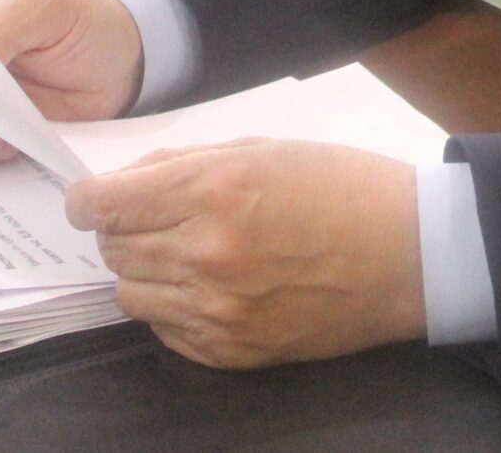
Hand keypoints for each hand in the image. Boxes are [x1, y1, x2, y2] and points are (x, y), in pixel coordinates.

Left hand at [63, 139, 424, 366]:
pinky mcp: (232, 351)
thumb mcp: (266, 148)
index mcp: (214, 188)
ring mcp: (217, 309)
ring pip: (130, 294)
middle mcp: (206, 251)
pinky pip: (165, 331)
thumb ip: (188, 161)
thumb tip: (127, 182)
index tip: (97, 201)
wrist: (412, 255)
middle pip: (112, 249)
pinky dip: (174, 309)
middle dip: (124, 230)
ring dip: (146, 271)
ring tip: (188, 255)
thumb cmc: (345, 187)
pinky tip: (213, 287)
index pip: (101, 204)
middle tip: (160, 220)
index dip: (88, 200)